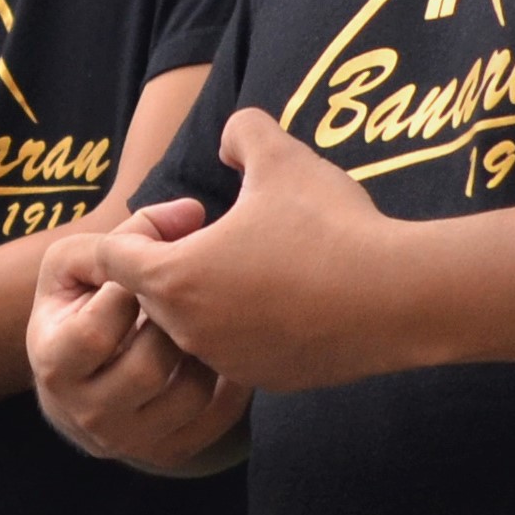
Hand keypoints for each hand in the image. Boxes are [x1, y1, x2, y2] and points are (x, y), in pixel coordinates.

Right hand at [27, 205, 247, 472]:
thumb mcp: (79, 265)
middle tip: (189, 294)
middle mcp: (85, 414)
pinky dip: (231, 382)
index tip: (147, 271)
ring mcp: (128, 441)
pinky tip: (226, 349)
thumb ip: (127, 234)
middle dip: (174, 323)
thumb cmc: (81, 307)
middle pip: (148, 368)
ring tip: (207, 319)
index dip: (126, 294)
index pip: (94, 334)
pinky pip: (216, 420)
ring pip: (188, 395)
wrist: (79, 379)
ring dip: (206, 349)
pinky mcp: (166, 453)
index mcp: (54, 363)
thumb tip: (193, 213)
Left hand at [89, 110, 425, 394]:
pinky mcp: (266, 382)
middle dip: (175, 261)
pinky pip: (237, 352)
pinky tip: (293, 298)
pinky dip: (249, 326)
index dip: (145, 227)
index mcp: (175, 278)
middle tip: (224, 234)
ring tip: (261, 264)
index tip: (195, 213)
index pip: (114, 258)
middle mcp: (188, 331)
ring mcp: (227, 363)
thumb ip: (242, 133)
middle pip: (150, 295)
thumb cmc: (331, 226)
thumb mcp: (281, 156)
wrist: (401, 298)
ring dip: (212, 295)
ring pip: (193, 327)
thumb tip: (230, 138)